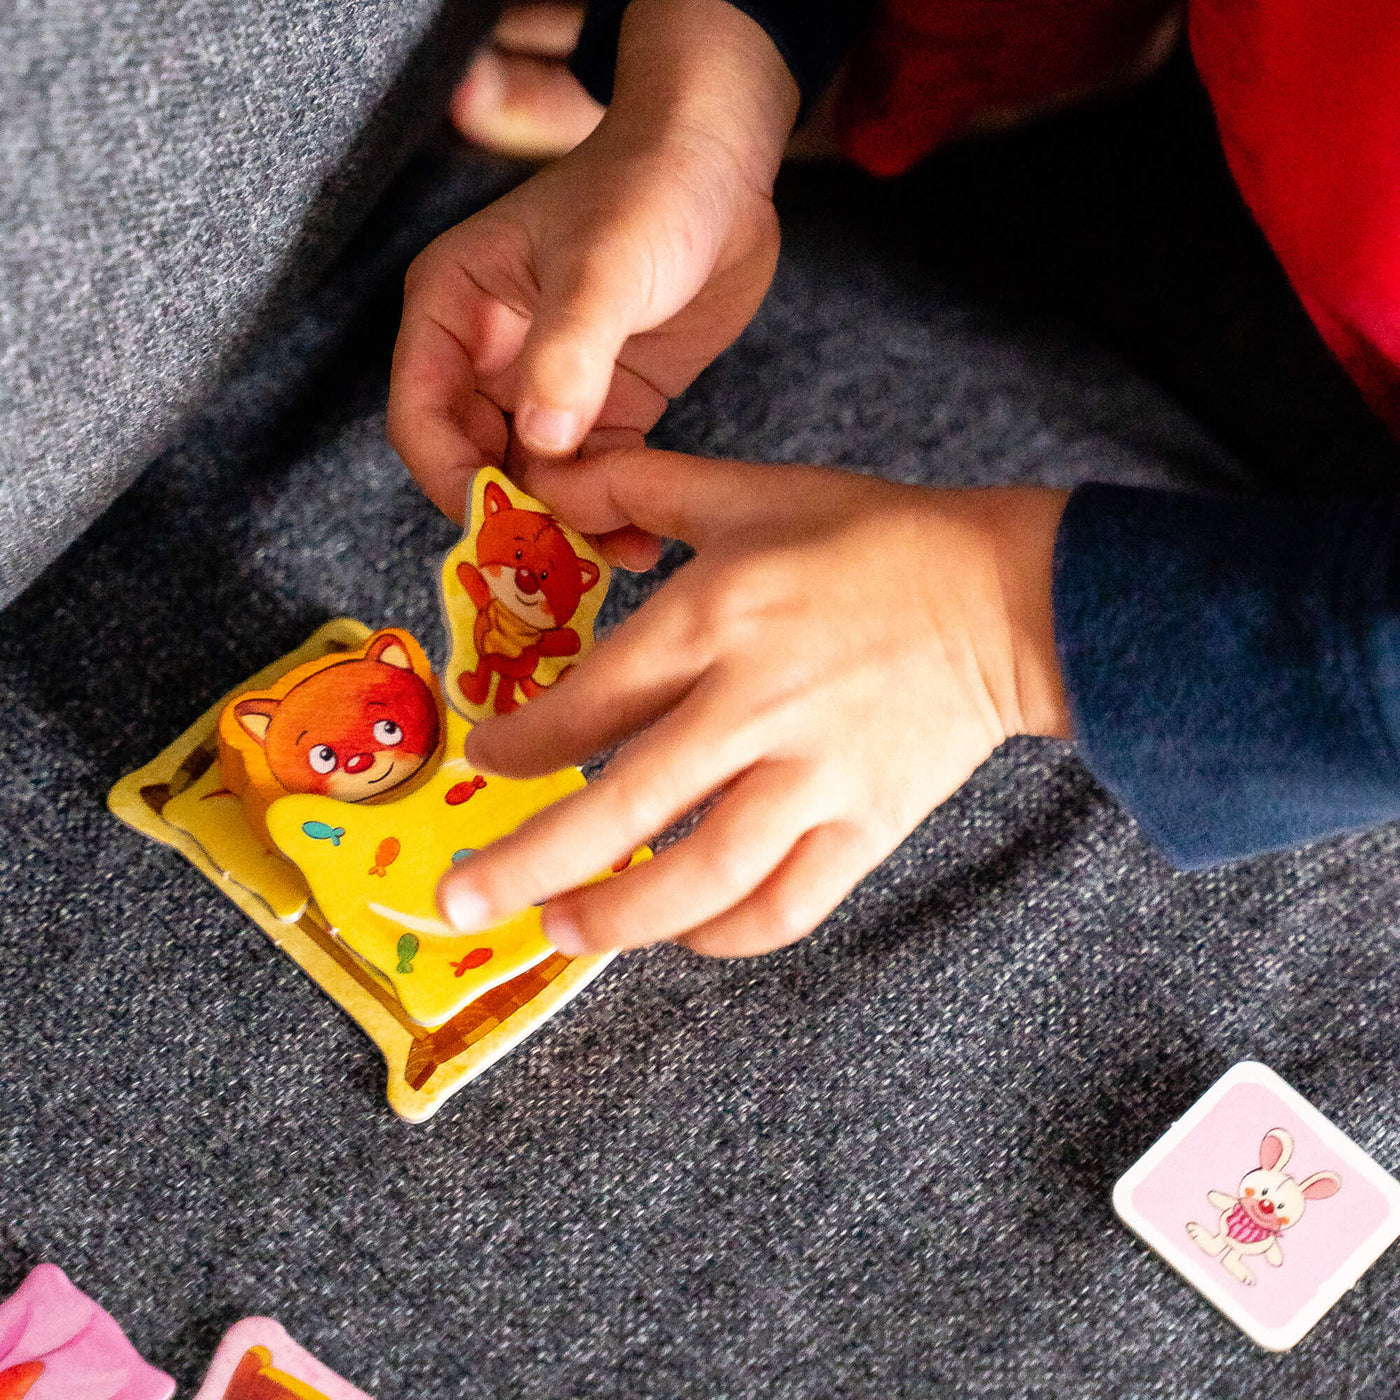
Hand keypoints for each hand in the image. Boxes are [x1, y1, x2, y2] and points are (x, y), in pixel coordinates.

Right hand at [388, 0, 798, 547]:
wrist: (723, 168)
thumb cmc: (648, 188)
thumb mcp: (601, 265)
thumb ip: (568, 355)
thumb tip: (541, 448)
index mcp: (453, 310)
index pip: (422, 418)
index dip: (452, 479)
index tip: (499, 525)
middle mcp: (489, 356)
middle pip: (477, 461)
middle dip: (514, 515)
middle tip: (558, 569)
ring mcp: (548, 385)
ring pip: (537, 479)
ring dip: (567, 526)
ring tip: (612, 563)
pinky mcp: (606, 404)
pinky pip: (594, 475)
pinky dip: (609, 513)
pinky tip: (640, 545)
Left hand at [437, 450, 1071, 957]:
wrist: (1004, 596)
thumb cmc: (874, 540)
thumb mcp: (752, 490)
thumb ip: (642, 484)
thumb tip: (551, 479)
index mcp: (716, 619)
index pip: (590, 702)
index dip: (522, 743)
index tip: (487, 760)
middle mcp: (755, 707)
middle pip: (623, 811)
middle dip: (528, 865)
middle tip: (461, 901)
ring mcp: (816, 778)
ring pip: (701, 877)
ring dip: (618, 919)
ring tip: (559, 934)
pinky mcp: (868, 826)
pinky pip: (786, 905)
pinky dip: (726, 934)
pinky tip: (683, 934)